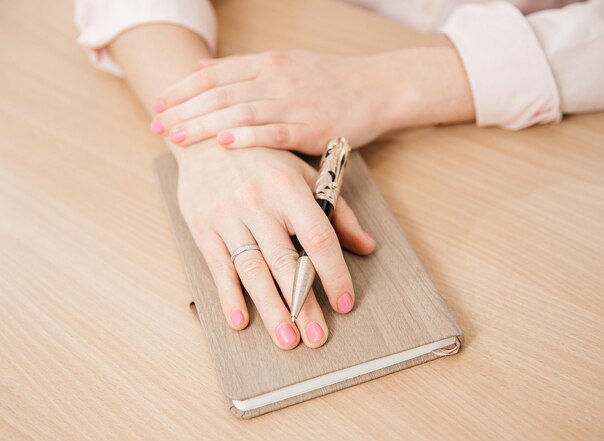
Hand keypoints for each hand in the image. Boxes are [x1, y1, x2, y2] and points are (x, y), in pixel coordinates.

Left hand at [150, 50, 403, 153]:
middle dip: (184, 110)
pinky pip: (276, 132)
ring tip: (177, 136)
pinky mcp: (313, 127)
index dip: (183, 90)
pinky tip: (226, 144)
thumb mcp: (284, 63)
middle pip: (221, 94)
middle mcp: (277, 79)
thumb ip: (242, 67)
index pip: (215, 75)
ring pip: (242, 112)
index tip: (157, 105)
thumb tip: (200, 68)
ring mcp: (295, 103)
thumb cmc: (330, 80)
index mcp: (268, 63)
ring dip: (206, 124)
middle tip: (156, 126)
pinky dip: (250, 137)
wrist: (377, 88)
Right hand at [175, 139, 374, 348]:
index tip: (344, 302)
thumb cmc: (263, 159)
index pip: (318, 237)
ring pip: (253, 270)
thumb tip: (367, 246)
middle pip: (284, 262)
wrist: (204, 138)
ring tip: (287, 339)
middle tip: (316, 337)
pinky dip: (229, 296)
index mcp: (288, 189)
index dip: (333, 272)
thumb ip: (337, 211)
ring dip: (271, 309)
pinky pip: (218, 267)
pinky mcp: (203, 229)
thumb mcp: (305, 175)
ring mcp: (228, 217)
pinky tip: (240, 322)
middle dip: (303, 304)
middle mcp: (257, 204)